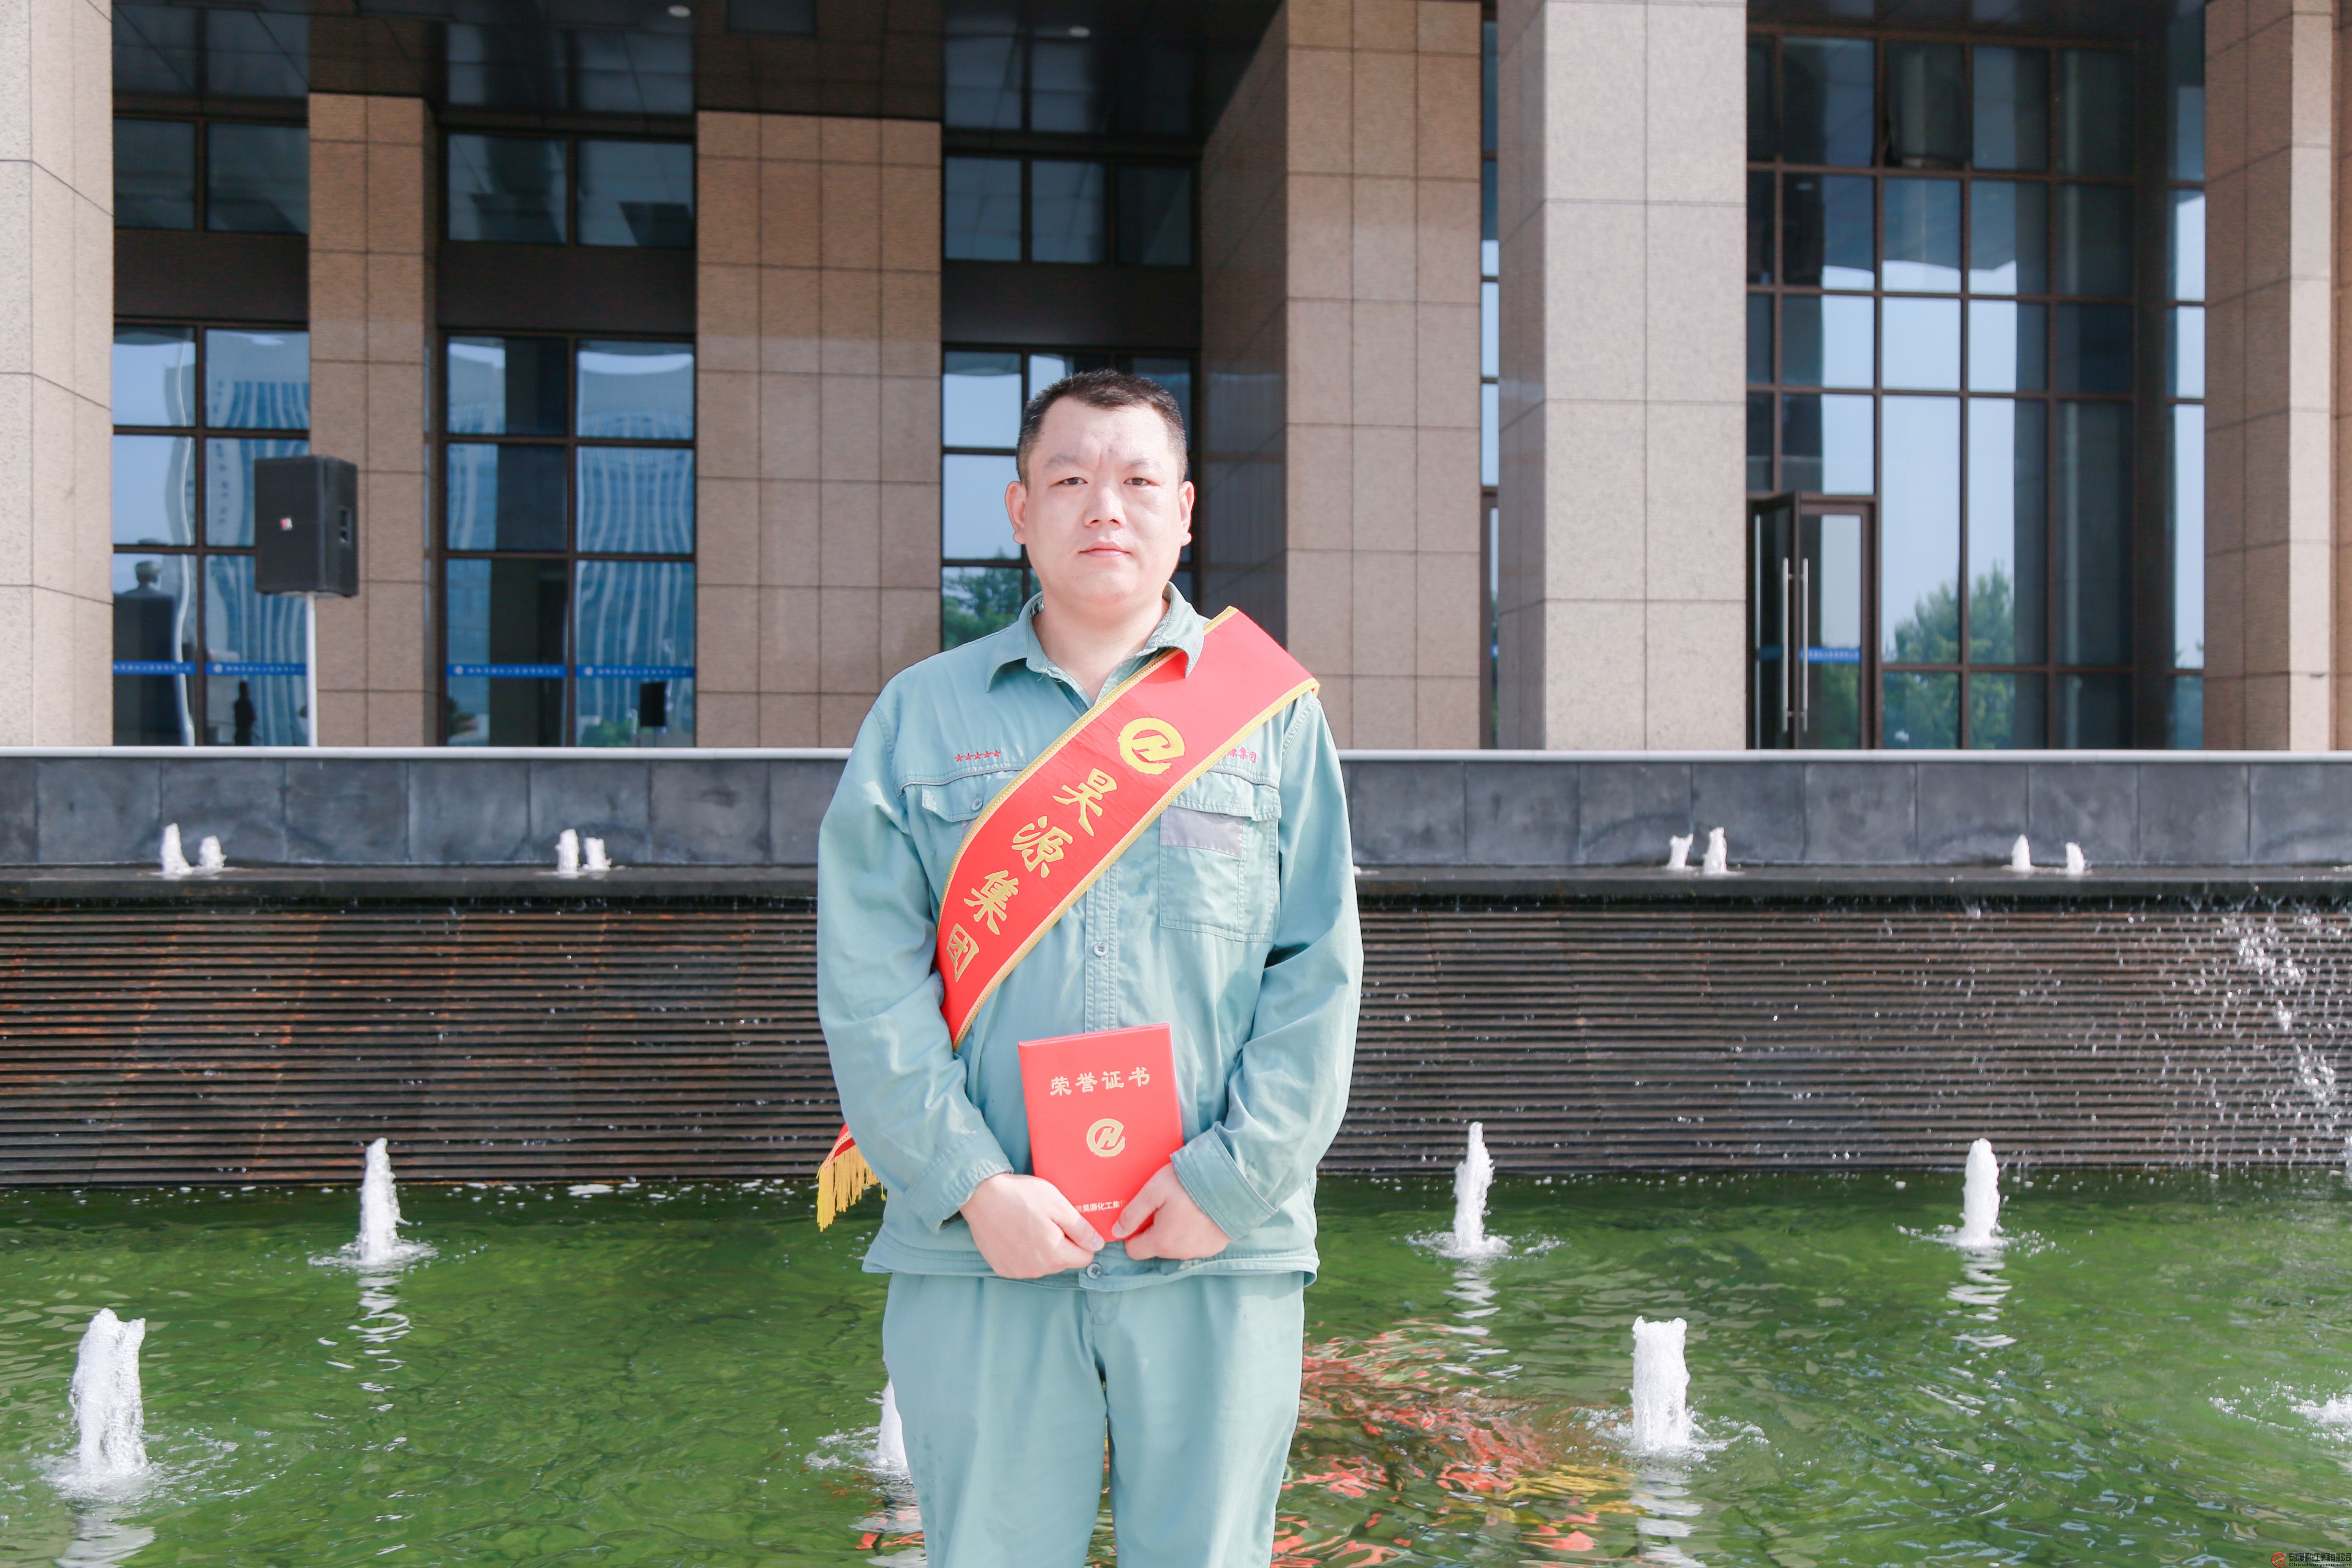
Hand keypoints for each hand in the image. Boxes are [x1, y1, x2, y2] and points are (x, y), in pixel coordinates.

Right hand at [961, 1172, 1100, 1278]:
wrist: (980, 1196)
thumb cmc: (1021, 1196)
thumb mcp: (1058, 1205)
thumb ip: (1080, 1228)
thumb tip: (1098, 1245)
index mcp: (1054, 1254)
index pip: (1085, 1258)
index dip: (1081, 1240)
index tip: (1070, 1225)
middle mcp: (1036, 1269)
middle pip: (1063, 1261)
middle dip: (1062, 1244)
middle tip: (1047, 1220)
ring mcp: (1017, 1271)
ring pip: (1044, 1264)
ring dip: (1042, 1249)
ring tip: (1029, 1225)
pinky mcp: (1002, 1268)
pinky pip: (1023, 1265)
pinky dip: (1024, 1252)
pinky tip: (1015, 1233)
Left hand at [1111, 1165, 1229, 1260]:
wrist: (1231, 1181)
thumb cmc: (1189, 1184)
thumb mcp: (1153, 1191)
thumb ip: (1132, 1213)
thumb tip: (1117, 1232)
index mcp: (1162, 1241)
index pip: (1134, 1251)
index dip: (1133, 1233)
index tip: (1142, 1216)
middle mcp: (1180, 1253)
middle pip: (1156, 1247)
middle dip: (1155, 1230)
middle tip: (1165, 1205)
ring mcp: (1200, 1252)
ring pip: (1176, 1246)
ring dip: (1175, 1231)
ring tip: (1184, 1206)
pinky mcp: (1216, 1247)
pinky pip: (1196, 1244)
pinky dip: (1194, 1232)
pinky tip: (1199, 1213)